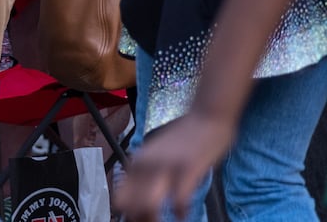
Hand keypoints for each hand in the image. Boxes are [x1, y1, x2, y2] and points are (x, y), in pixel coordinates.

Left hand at [115, 112, 236, 220]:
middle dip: (143, 221)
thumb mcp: (155, 155)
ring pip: (149, 206)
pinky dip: (181, 214)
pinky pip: (179, 201)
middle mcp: (144, 164)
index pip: (120, 199)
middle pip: (132, 207)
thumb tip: (139, 203)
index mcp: (135, 163)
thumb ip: (146, 175)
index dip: (128, 216)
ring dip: (156, 221)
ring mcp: (165, 165)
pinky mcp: (187, 167)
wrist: (206, 116)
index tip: (140, 221)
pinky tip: (184, 215)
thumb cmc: (184, 139)